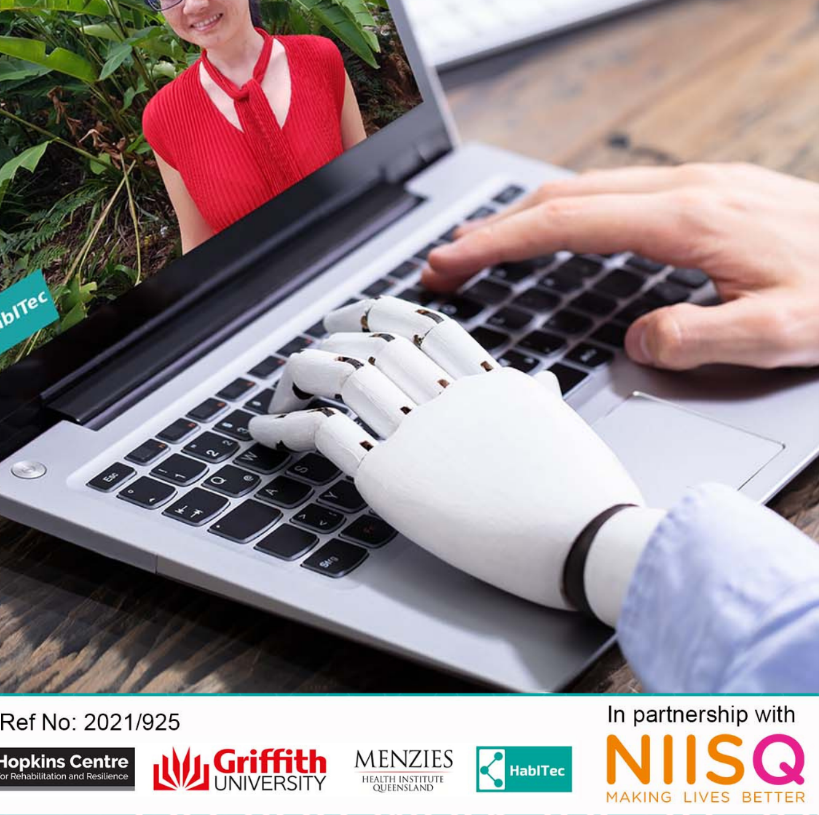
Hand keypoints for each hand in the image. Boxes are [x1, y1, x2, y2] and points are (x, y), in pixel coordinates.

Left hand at [249, 296, 662, 624]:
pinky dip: (287, 425)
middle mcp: (451, 396)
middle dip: (335, 337)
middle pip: (375, 343)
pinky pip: (325, 432)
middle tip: (315, 345)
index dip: (381, 315)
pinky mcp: (393, 476)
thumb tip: (538, 384)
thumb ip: (539, 403)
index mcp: (491, 382)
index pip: (426, 329)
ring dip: (301, 375)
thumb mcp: (566, 434)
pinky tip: (268, 430)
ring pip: (342, 375)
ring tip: (284, 388)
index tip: (357, 317)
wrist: (588, 542)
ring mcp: (420, 432)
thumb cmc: (588, 499)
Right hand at [423, 163, 818, 370]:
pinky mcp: (705, 193)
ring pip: (586, 189)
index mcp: (690, 220)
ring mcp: (695, 185)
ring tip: (483, 246)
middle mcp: (685, 189)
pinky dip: (565, 213)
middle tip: (447, 260)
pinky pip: (613, 193)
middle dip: (494, 227)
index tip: (453, 260)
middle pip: (563, 196)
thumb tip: (636, 340)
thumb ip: (699, 338)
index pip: (568, 223)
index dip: (500, 242)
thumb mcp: (784, 333)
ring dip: (525, 217)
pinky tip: (557, 231)